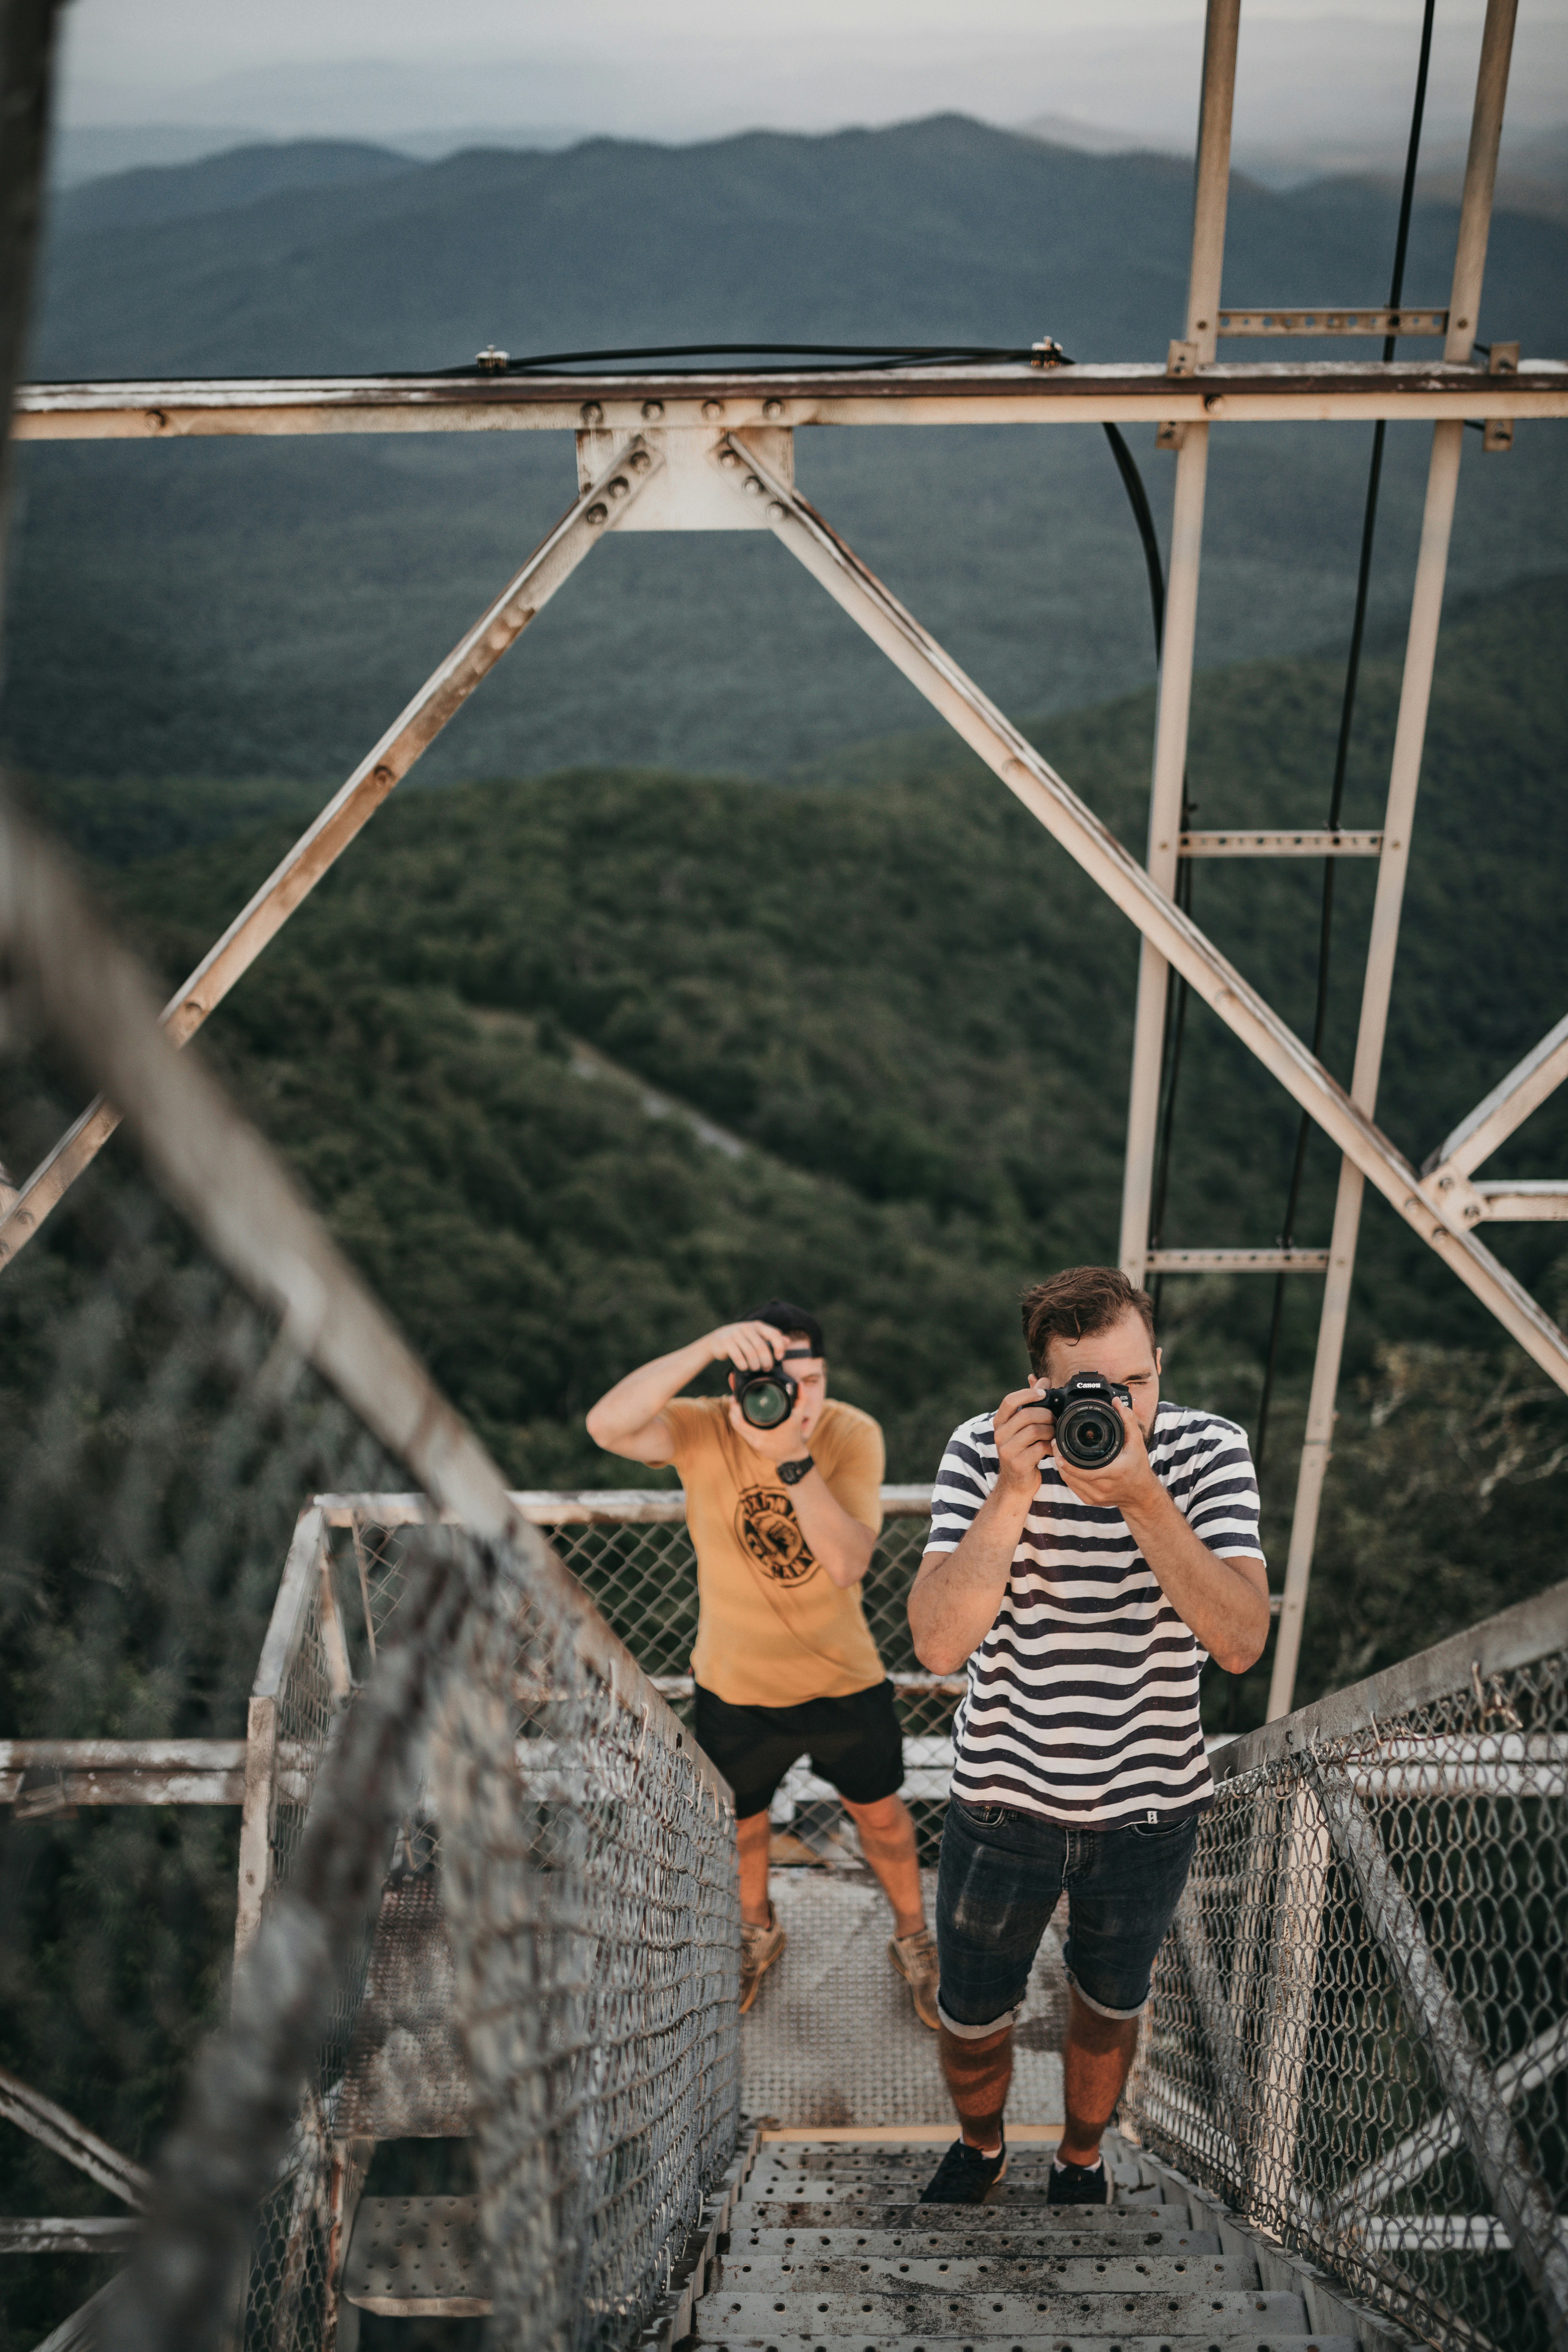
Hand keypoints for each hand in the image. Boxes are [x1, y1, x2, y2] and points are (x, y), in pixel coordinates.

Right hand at [706, 1319, 792, 1372]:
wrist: (717, 1340)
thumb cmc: (741, 1341)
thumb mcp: (756, 1337)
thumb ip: (771, 1339)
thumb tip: (787, 1341)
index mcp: (758, 1325)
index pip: (774, 1334)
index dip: (779, 1347)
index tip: (779, 1358)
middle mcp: (747, 1327)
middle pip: (762, 1348)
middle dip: (766, 1361)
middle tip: (766, 1368)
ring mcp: (735, 1334)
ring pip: (751, 1354)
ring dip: (755, 1365)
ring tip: (755, 1368)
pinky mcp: (726, 1342)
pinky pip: (739, 1358)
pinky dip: (743, 1366)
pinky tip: (744, 1367)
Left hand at [728, 1395, 814, 1463]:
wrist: (793, 1456)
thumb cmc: (794, 1437)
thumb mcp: (798, 1417)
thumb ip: (801, 1400)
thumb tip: (800, 1384)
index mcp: (764, 1435)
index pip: (741, 1423)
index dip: (735, 1410)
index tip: (736, 1398)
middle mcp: (756, 1441)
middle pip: (736, 1425)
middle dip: (732, 1411)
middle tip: (733, 1399)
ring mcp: (754, 1444)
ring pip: (738, 1430)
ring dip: (734, 1417)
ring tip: (733, 1405)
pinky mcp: (754, 1446)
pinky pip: (742, 1433)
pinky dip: (738, 1424)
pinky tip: (737, 1416)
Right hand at [993, 1382, 1054, 1498]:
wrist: (1016, 1483)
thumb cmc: (1022, 1450)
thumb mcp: (1021, 1426)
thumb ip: (1029, 1402)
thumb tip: (1039, 1379)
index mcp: (999, 1422)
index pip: (1009, 1401)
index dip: (1028, 1394)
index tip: (1043, 1393)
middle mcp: (1000, 1435)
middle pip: (1027, 1415)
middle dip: (1046, 1415)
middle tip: (1054, 1420)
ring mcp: (1007, 1450)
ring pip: (1035, 1430)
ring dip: (1050, 1431)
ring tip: (1053, 1435)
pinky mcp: (1018, 1463)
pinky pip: (1040, 1447)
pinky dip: (1050, 1447)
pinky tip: (1051, 1449)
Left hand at [1051, 1399, 1161, 1513]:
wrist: (1141, 1494)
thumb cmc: (1138, 1467)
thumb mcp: (1136, 1442)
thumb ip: (1127, 1420)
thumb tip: (1116, 1402)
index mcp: (1112, 1473)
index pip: (1081, 1469)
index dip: (1065, 1459)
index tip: (1057, 1444)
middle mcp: (1103, 1487)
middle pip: (1070, 1474)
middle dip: (1059, 1458)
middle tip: (1055, 1444)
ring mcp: (1095, 1497)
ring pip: (1069, 1481)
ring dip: (1061, 1467)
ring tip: (1058, 1452)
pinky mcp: (1091, 1501)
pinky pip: (1073, 1488)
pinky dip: (1067, 1476)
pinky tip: (1065, 1465)